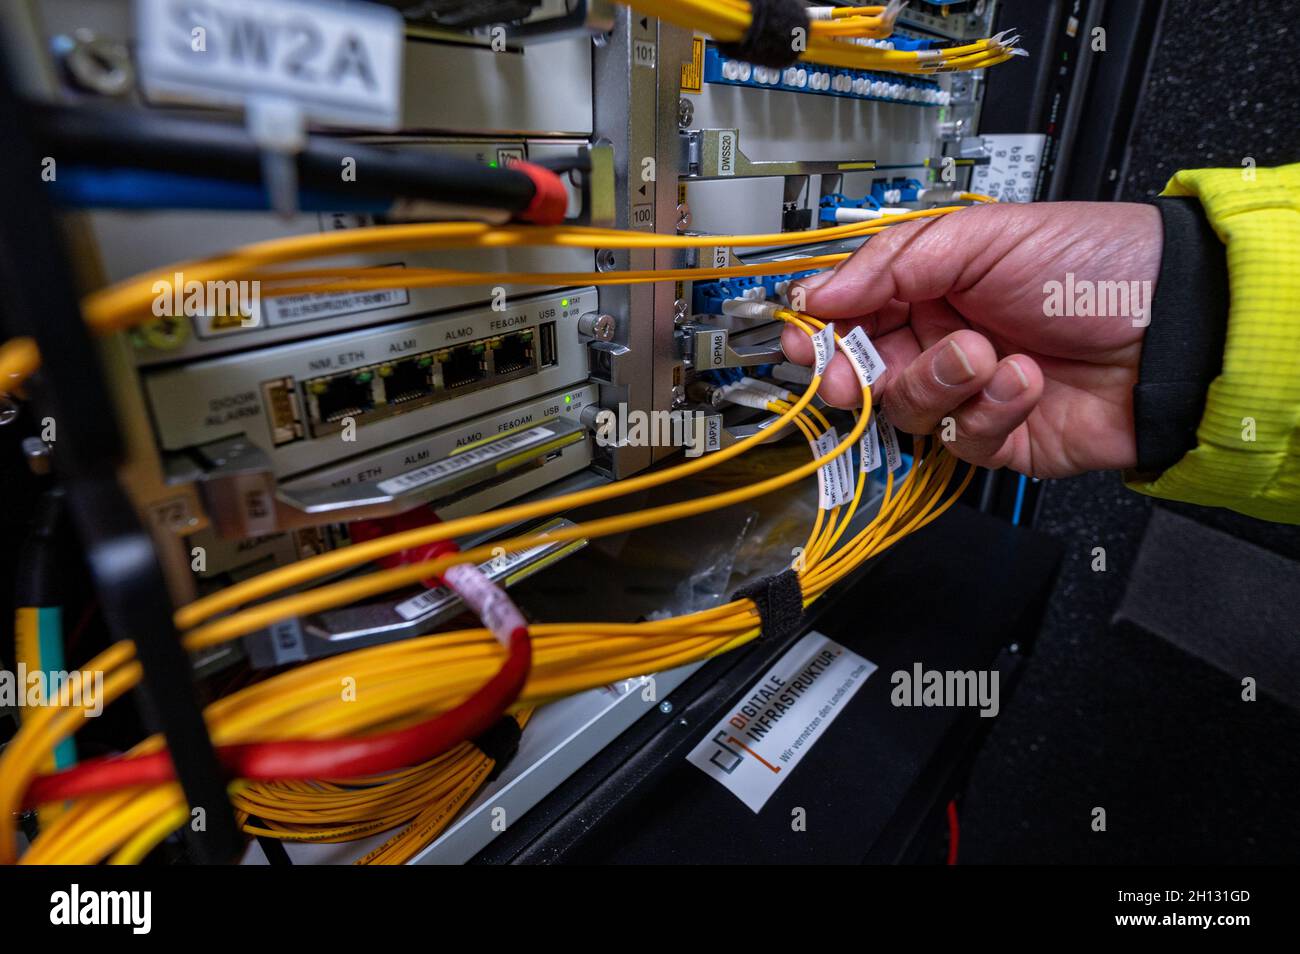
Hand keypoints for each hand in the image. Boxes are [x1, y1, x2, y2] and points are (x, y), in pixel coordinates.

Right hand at [781, 201, 1161, 477]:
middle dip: (851, 374)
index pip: (850, 311)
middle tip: (847, 375)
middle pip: (861, 371)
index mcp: (930, 284)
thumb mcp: (982, 237)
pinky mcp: (997, 439)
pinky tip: (1024, 380)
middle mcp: (940, 339)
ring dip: (938, 381)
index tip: (803, 337)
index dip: (821, 328)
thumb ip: (893, 263)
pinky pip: (959, 440)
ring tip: (983, 354)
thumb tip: (820, 292)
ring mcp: (967, 391)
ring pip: (905, 408)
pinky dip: (988, 412)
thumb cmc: (1093, 263)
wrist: (1175, 327)